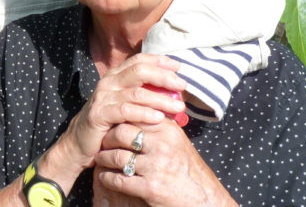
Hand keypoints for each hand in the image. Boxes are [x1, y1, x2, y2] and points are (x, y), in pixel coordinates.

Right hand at [54, 54, 186, 171]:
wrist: (81, 143)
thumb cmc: (110, 124)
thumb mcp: (127, 106)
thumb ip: (145, 96)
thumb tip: (176, 94)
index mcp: (115, 76)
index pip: (139, 60)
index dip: (159, 61)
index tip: (178, 67)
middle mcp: (108, 82)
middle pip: (139, 70)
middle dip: (163, 76)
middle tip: (182, 85)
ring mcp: (103, 97)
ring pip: (136, 92)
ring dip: (160, 98)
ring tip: (178, 106)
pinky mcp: (99, 114)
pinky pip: (125, 111)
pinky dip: (144, 114)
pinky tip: (159, 118)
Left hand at [94, 121, 237, 206]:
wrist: (204, 199)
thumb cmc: (187, 168)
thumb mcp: (177, 140)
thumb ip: (158, 125)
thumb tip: (139, 107)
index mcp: (167, 130)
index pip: (134, 114)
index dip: (118, 118)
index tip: (110, 123)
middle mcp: (162, 145)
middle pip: (120, 133)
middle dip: (107, 138)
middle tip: (101, 141)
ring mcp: (156, 167)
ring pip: (116, 156)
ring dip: (104, 159)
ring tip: (100, 159)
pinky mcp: (150, 188)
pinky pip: (119, 180)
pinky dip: (107, 178)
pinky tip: (105, 177)